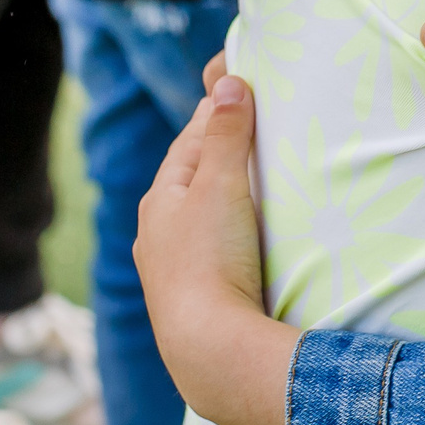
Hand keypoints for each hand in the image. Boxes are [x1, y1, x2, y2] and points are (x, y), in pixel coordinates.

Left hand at [133, 77, 300, 424]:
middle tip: (265, 131)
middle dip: (226, 154)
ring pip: (204, 215)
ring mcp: (174, 266)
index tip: (248, 90)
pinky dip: (233, 231)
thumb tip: (227, 80)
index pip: (192, 139)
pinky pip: (215, 247)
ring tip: (266, 183)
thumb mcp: (220, 184)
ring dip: (231, 196)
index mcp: (160, 198)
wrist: (207, 344)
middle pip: (197, 177)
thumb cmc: (209, 257)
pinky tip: (253, 237)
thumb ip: (227, 133)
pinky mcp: (196, 294)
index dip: (220, 112)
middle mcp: (158, 231)